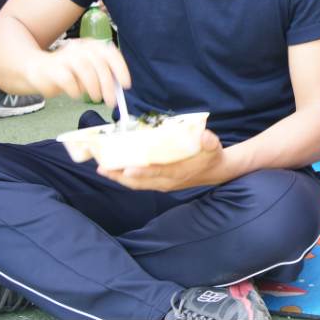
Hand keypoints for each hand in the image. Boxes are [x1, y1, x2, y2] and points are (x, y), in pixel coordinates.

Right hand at [25, 39, 129, 105]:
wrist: (38, 70)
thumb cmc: (69, 73)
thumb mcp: (90, 73)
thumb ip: (103, 76)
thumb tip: (118, 89)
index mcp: (92, 47)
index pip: (111, 54)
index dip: (121, 70)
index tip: (125, 85)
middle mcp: (80, 48)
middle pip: (99, 64)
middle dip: (108, 85)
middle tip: (111, 101)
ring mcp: (65, 56)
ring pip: (85, 70)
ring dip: (94, 88)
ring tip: (96, 98)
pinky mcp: (52, 68)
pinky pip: (68, 80)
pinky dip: (75, 90)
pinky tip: (76, 95)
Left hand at [97, 129, 225, 190]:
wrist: (217, 173)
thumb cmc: (212, 158)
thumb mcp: (214, 148)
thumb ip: (210, 141)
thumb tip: (205, 135)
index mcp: (179, 172)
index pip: (157, 172)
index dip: (141, 172)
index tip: (126, 169)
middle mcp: (168, 181)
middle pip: (139, 181)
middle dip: (120, 175)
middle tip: (102, 168)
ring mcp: (163, 185)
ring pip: (137, 184)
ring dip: (119, 178)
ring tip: (103, 170)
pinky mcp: (161, 184)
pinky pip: (140, 184)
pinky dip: (127, 179)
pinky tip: (117, 171)